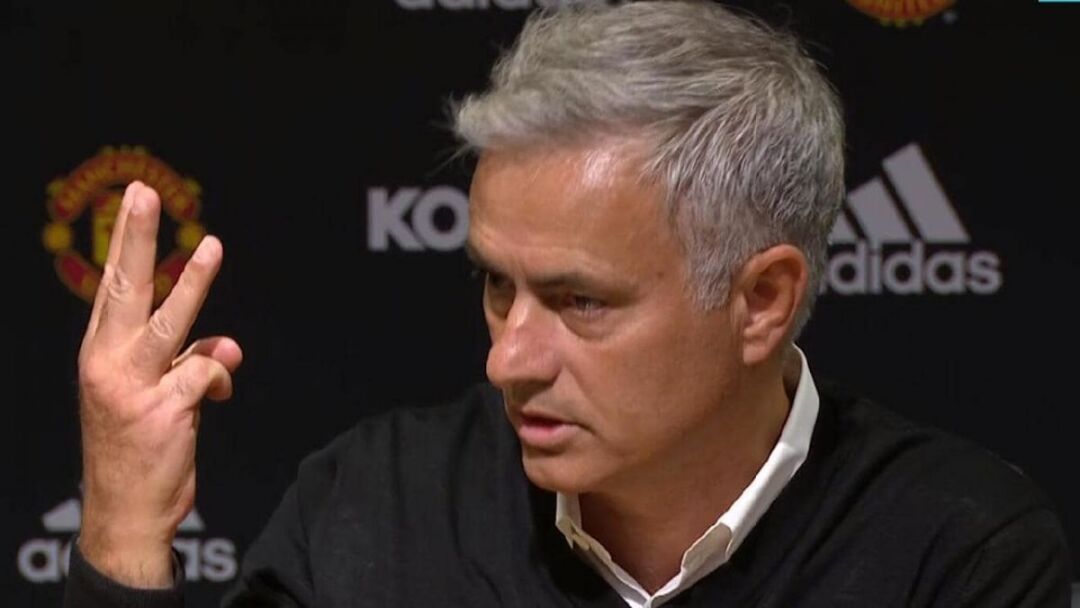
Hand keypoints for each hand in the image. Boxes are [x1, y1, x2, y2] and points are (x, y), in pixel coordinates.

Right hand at [76, 181, 241, 587]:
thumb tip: (230, 349)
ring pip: (169, 322)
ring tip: (214, 245)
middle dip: (135, 237)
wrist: (126, 510)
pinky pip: (208, 374)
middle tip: (143, 191)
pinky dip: (220, 380)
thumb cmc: (139, 446)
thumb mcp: (156, 396)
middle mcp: (106, 363)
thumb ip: (187, 362)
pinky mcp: (160, 410)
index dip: (125, 242)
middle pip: (124, 289)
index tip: (133, 200)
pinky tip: (217, 399)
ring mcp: (131, 386)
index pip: (112, 288)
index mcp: (100, 353)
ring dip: (194, 284)